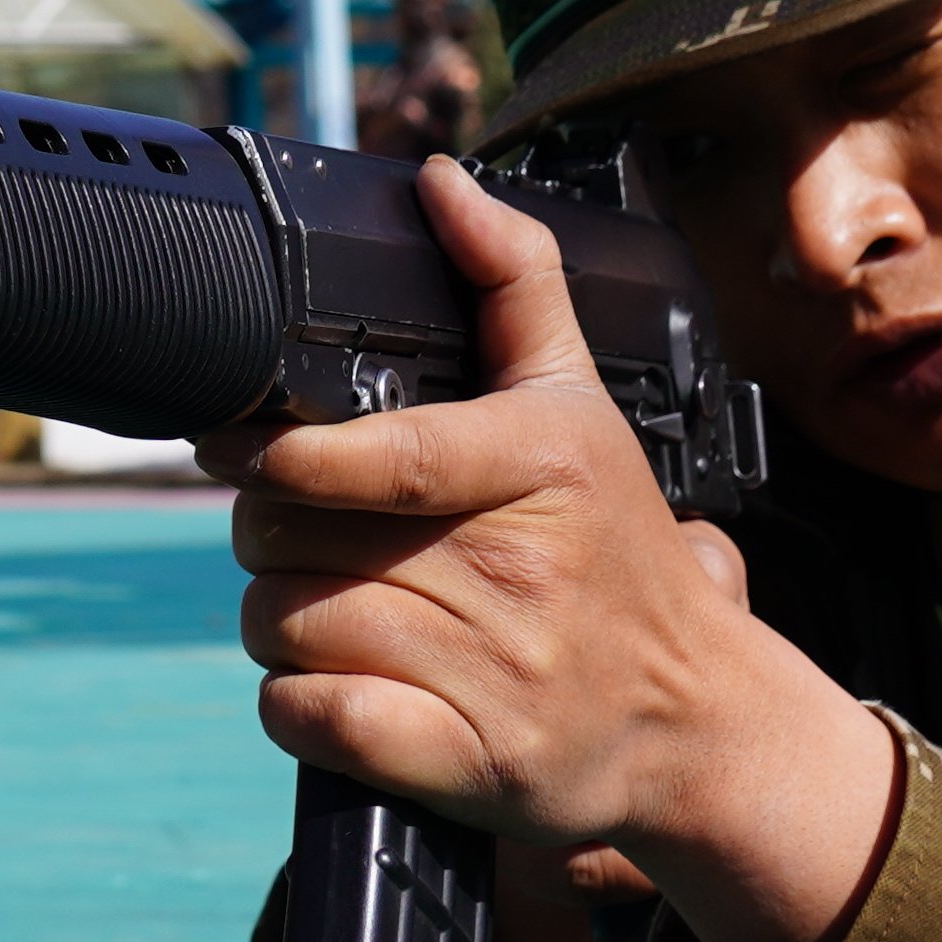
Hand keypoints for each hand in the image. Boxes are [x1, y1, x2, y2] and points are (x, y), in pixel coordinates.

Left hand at [227, 161, 905, 941]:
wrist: (699, 718)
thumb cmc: (616, 548)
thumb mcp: (582, 404)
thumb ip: (512, 280)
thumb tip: (439, 177)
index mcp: (538, 466)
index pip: (375, 456)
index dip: (284, 452)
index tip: (242, 445)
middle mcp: (517, 571)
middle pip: (295, 539)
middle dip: (271, 533)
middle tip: (308, 535)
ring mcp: (494, 676)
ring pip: (288, 624)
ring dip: (279, 617)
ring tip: (330, 605)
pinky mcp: (466, 763)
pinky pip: (311, 719)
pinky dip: (294, 702)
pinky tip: (335, 683)